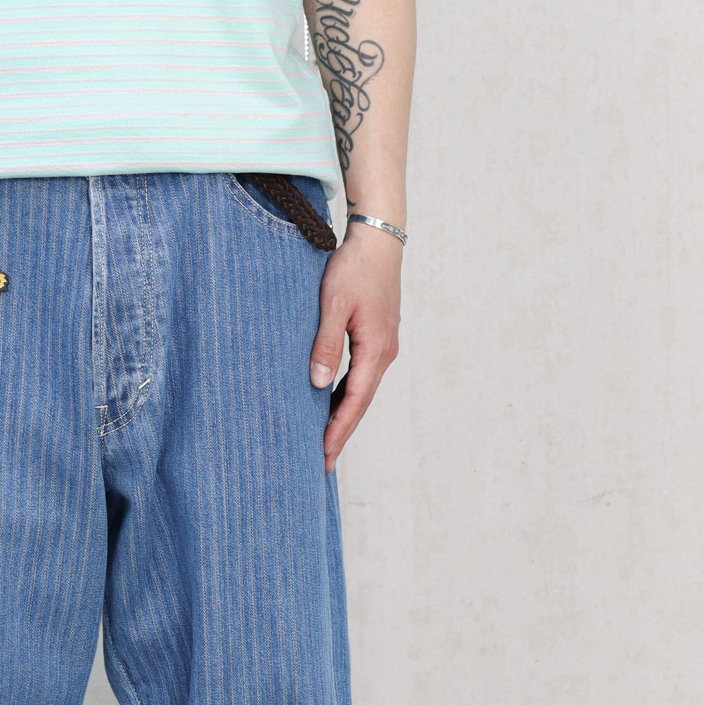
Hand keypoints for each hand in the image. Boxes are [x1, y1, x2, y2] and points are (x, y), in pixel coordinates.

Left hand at [309, 224, 401, 472]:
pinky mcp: (378, 338)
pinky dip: (349, 395)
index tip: (324, 454)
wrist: (378, 241)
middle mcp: (384, 352)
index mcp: (375, 349)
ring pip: (363, 390)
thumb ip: (326, 344)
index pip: (355, 400)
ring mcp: (383, 346)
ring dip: (345, 416)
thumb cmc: (353, 268)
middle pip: (361, 402)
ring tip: (326, 441)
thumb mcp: (333, 305)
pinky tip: (334, 404)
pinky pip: (362, 376)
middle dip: (342, 432)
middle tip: (324, 462)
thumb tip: (318, 384)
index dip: (338, 429)